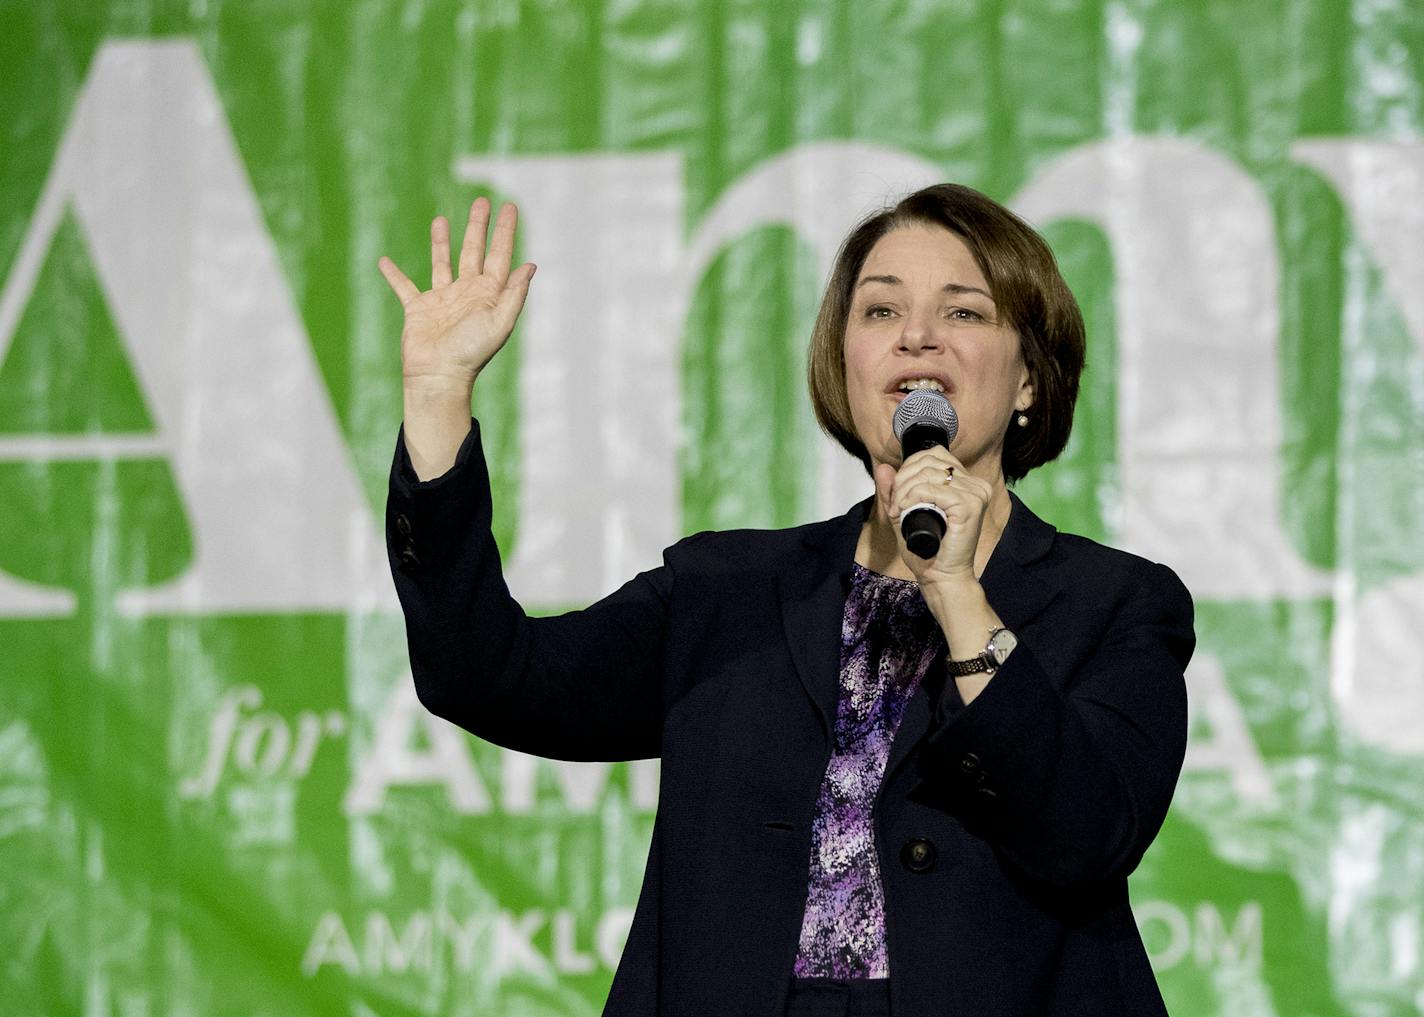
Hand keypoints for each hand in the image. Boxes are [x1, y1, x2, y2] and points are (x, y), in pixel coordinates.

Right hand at [378, 197, 534, 389]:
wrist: (440, 376)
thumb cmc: (472, 352)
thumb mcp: (500, 322)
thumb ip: (514, 294)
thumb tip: (530, 265)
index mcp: (489, 295)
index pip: (500, 255)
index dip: (505, 231)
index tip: (510, 207)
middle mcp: (467, 293)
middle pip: (474, 251)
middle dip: (478, 226)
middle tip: (482, 201)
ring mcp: (442, 300)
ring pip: (442, 262)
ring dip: (441, 241)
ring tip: (441, 219)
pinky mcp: (418, 308)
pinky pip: (403, 286)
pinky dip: (393, 275)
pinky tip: (384, 261)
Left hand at [874, 448, 991, 586]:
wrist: (942, 577)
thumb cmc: (929, 551)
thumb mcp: (905, 514)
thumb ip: (894, 492)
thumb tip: (884, 468)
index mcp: (966, 482)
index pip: (933, 454)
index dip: (908, 469)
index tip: (898, 494)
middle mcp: (975, 484)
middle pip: (928, 461)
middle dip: (902, 480)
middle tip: (894, 505)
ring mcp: (975, 493)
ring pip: (928, 474)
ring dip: (904, 491)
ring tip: (898, 510)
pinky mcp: (970, 505)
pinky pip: (931, 489)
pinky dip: (912, 497)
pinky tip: (905, 511)